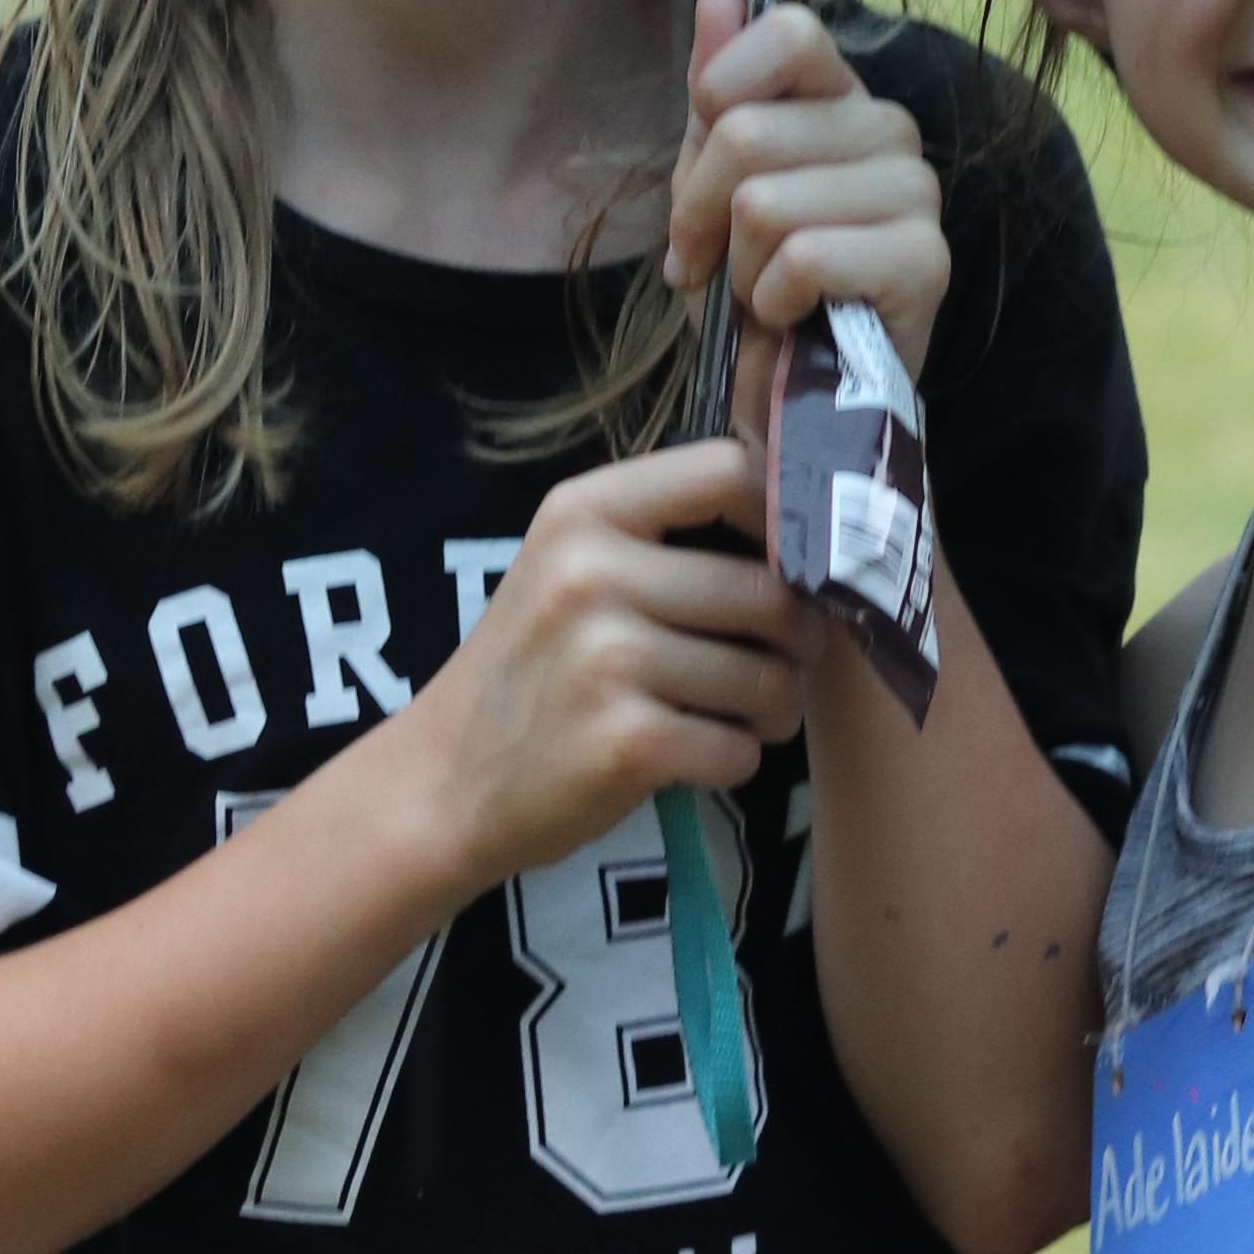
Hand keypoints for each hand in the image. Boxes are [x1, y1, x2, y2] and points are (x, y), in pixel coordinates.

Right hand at [406, 443, 808, 881]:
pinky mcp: (625, 740)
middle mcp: (592, 572)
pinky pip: (739, 749)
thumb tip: (808, 538)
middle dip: (795, 645)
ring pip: (769, 680)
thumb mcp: (570, 570)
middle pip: (771, 593)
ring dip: (770, 711)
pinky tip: (689, 758)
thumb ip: (666, 539)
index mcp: (584, 511)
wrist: (445, 782)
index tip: (787, 566)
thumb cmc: (533, 672)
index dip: (785, 520)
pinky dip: (732, 763)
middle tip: (771, 668)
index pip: (731, 471)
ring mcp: (606, 657)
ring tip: (727, 717)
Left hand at [665, 0, 950, 399]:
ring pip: (766, 203)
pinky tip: (795, 319)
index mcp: (840, 97)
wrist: (793, 399)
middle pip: (746, 133)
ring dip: (740, 269)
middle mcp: (889, 129)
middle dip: (702, 214)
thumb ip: (718, 93)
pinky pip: (804, 258)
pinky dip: (774, 302)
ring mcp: (917, 193)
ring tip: (763, 295)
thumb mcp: (712, 185)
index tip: (704, 165)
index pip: (790, 30)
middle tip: (716, 261)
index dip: (723, 90)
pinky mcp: (926, 260)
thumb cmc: (755, 288)